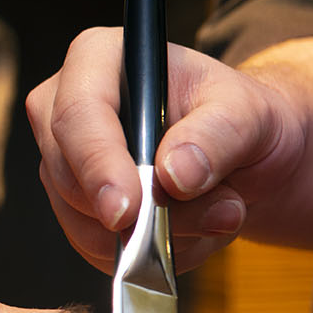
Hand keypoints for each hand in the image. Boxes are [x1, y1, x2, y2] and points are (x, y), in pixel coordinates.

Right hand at [26, 27, 306, 272]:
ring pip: (81, 219)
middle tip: (221, 214)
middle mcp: (64, 107)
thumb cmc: (242, 118)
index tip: (128, 211)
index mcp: (98, 60)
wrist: (247, 157)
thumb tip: (174, 175)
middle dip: (142, 211)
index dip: (97, 165)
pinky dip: (147, 252)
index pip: (77, 114)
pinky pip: (93, 246)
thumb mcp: (250, 113)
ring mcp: (63, 160)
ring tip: (220, 213)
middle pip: (69, 174)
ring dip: (155, 235)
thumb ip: (218, 135)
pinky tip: (189, 230)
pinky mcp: (72, 206)